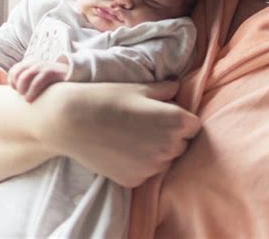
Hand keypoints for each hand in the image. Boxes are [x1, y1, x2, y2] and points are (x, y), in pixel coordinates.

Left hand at [8, 59, 68, 101]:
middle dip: (16, 86)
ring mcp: (44, 66)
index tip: (17, 92)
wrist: (74, 77)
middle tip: (22, 96)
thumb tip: (16, 93)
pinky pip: (37, 81)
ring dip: (22, 89)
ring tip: (27, 99)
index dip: (12, 82)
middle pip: (17, 72)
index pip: (14, 70)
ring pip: (25, 76)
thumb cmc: (54, 83)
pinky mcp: (52, 72)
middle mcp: (36, 63)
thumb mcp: (39, 80)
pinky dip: (31, 91)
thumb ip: (28, 83)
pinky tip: (30, 99)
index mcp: (31, 64)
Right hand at [38, 80, 200, 187]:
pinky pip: (147, 171)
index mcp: (175, 122)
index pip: (194, 125)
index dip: (181, 118)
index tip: (165, 112)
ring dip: (157, 150)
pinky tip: (123, 148)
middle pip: (182, 144)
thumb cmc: (109, 98)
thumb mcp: (141, 87)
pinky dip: (140, 162)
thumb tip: (178, 87)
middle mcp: (169, 148)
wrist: (74, 121)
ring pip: (165, 159)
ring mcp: (152, 168)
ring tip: (133, 134)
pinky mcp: (135, 181)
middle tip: (147, 122)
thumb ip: (166, 89)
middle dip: (171, 134)